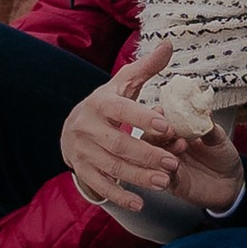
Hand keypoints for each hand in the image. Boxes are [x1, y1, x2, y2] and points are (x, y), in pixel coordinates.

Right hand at [63, 44, 191, 211]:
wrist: (72, 128)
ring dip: (138, 176)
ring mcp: (81, 150)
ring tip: (164, 182)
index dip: (144, 118)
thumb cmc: (108, 104)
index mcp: (100, 102)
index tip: (169, 127)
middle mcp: (86, 126)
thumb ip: (147, 68)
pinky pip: (100, 185)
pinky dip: (119, 195)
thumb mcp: (124, 83)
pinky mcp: (81, 170)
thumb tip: (169, 44)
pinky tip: (139, 203)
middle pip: (119, 142)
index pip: (122, 109)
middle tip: (174, 162)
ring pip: (112, 165)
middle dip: (147, 154)